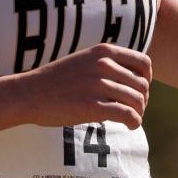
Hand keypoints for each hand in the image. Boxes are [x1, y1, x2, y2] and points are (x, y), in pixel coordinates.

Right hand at [17, 43, 151, 129]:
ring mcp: (99, 85)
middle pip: (142, 85)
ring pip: (138, 100)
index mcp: (103, 51)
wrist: (29, 94)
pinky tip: (130, 126)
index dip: (147, 79)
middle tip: (134, 109)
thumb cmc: (56, 81)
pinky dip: (134, 122)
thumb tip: (132, 79)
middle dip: (143, 100)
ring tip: (131, 119)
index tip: (140, 90)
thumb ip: (106, 64)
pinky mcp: (94, 106)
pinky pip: (128, 115)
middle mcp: (104, 65)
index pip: (144, 63)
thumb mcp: (83, 60)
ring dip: (139, 113)